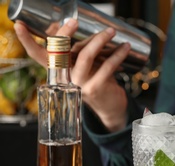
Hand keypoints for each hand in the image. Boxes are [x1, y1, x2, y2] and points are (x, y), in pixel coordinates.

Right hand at [14, 19, 129, 131]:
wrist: (110, 107)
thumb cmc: (97, 80)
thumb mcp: (85, 66)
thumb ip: (81, 51)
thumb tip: (86, 28)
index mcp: (58, 71)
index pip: (37, 55)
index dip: (27, 41)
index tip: (20, 26)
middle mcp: (64, 78)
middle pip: (62, 51)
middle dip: (66, 32)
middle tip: (75, 20)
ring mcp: (79, 84)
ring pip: (86, 56)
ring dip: (100, 40)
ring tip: (112, 31)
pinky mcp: (95, 88)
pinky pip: (107, 67)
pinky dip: (118, 55)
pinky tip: (125, 48)